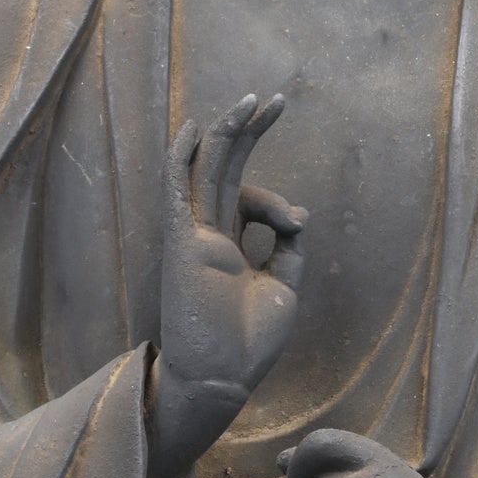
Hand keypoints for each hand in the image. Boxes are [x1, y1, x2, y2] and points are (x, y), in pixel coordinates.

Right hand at [144, 94, 307, 477]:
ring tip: (257, 100)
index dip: (278, 201)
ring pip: (209, 169)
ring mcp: (194, 235)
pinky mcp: (183, 242)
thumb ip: (289, 248)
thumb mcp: (285, 288)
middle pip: (228, 168)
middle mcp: (209, 234)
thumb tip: (298, 212)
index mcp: (231, 247)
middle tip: (276, 99)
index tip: (298, 223)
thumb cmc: (249, 344)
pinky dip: (184, 158)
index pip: (251, 199)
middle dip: (252, 132)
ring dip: (232, 132)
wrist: (224, 378)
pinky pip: (179, 191)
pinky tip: (195, 128)